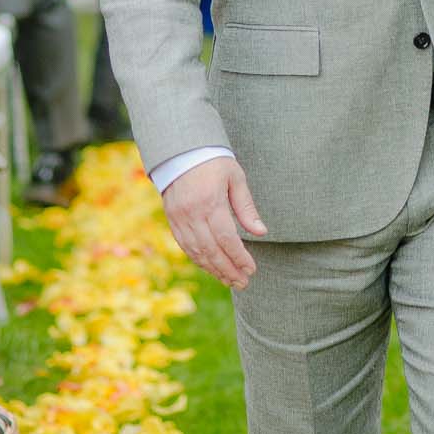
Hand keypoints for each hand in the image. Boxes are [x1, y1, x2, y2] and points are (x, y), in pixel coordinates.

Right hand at [162, 156, 267, 288]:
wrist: (181, 151)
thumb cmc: (214, 162)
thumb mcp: (235, 178)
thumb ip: (246, 208)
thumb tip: (261, 233)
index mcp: (210, 202)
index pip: (227, 238)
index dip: (239, 257)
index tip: (251, 269)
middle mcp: (192, 214)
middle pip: (212, 250)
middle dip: (228, 270)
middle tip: (243, 283)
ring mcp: (179, 219)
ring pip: (197, 252)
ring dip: (214, 269)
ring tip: (230, 281)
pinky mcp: (172, 220)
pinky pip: (185, 246)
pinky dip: (199, 260)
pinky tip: (211, 268)